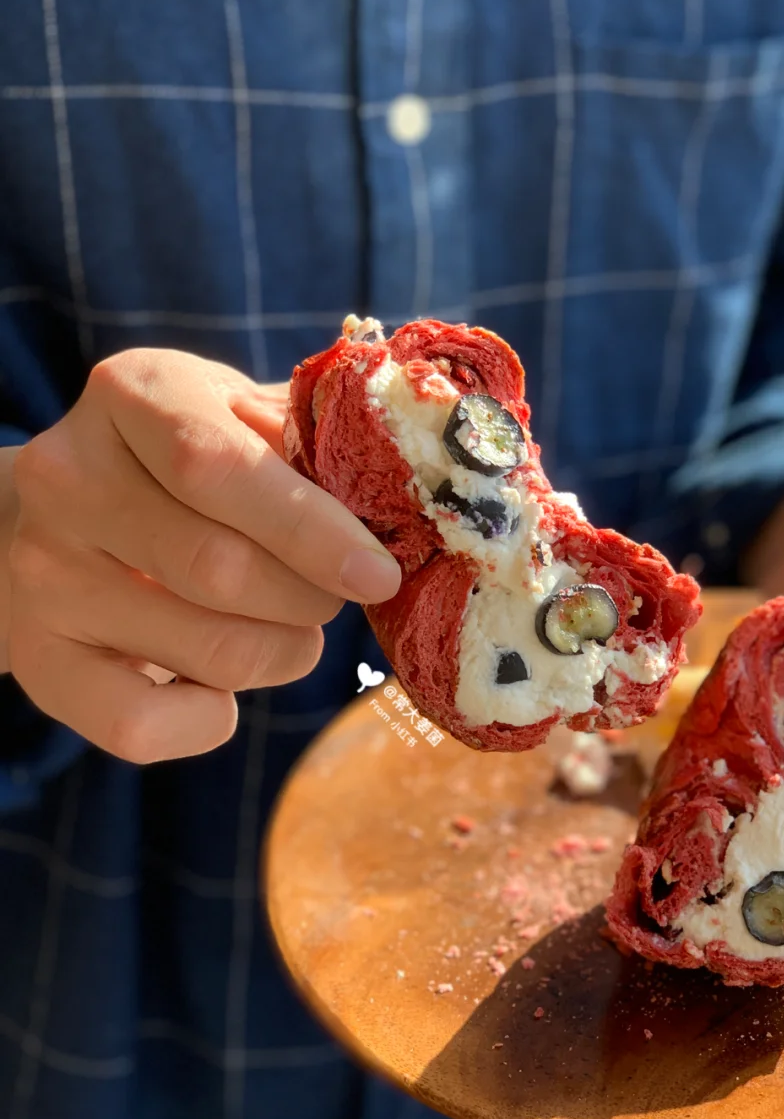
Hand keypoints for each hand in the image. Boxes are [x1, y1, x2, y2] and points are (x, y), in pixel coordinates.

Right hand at [3, 348, 400, 762]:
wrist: (34, 519)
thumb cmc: (175, 464)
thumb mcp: (234, 414)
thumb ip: (306, 437)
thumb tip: (410, 480)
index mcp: (133, 395)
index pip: (219, 467)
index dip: (313, 530)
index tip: (381, 574)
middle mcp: (70, 480)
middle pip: (220, 568)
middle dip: (310, 599)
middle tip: (335, 597)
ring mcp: (45, 576)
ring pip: (206, 649)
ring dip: (282, 653)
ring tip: (287, 629)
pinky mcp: (39, 661)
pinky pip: (144, 723)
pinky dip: (210, 718)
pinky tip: (219, 680)